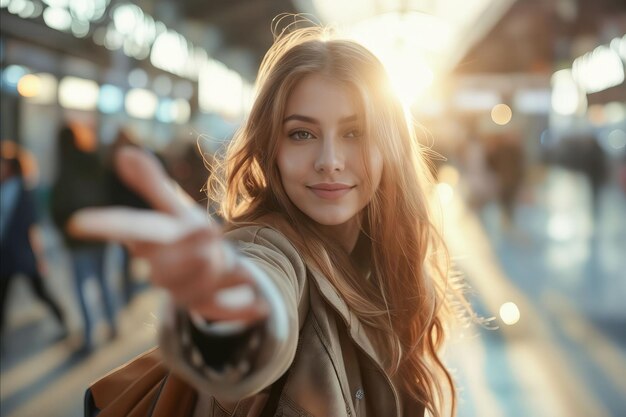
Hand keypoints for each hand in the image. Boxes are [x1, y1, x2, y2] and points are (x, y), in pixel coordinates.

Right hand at [67, 147, 268, 324]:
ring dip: (216, 277)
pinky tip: (260, 305)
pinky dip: (242, 309)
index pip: (129, 230)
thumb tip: (124, 152)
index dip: (106, 225)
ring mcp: (188, 292)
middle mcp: (167, 270)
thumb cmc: (189, 237)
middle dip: (185, 254)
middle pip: (164, 271)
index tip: (78, 222)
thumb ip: (153, 185)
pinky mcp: (211, 308)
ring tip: (238, 267)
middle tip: (209, 233)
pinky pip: (224, 313)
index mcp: (157, 242)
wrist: (211, 275)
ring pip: (194, 293)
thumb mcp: (175, 210)